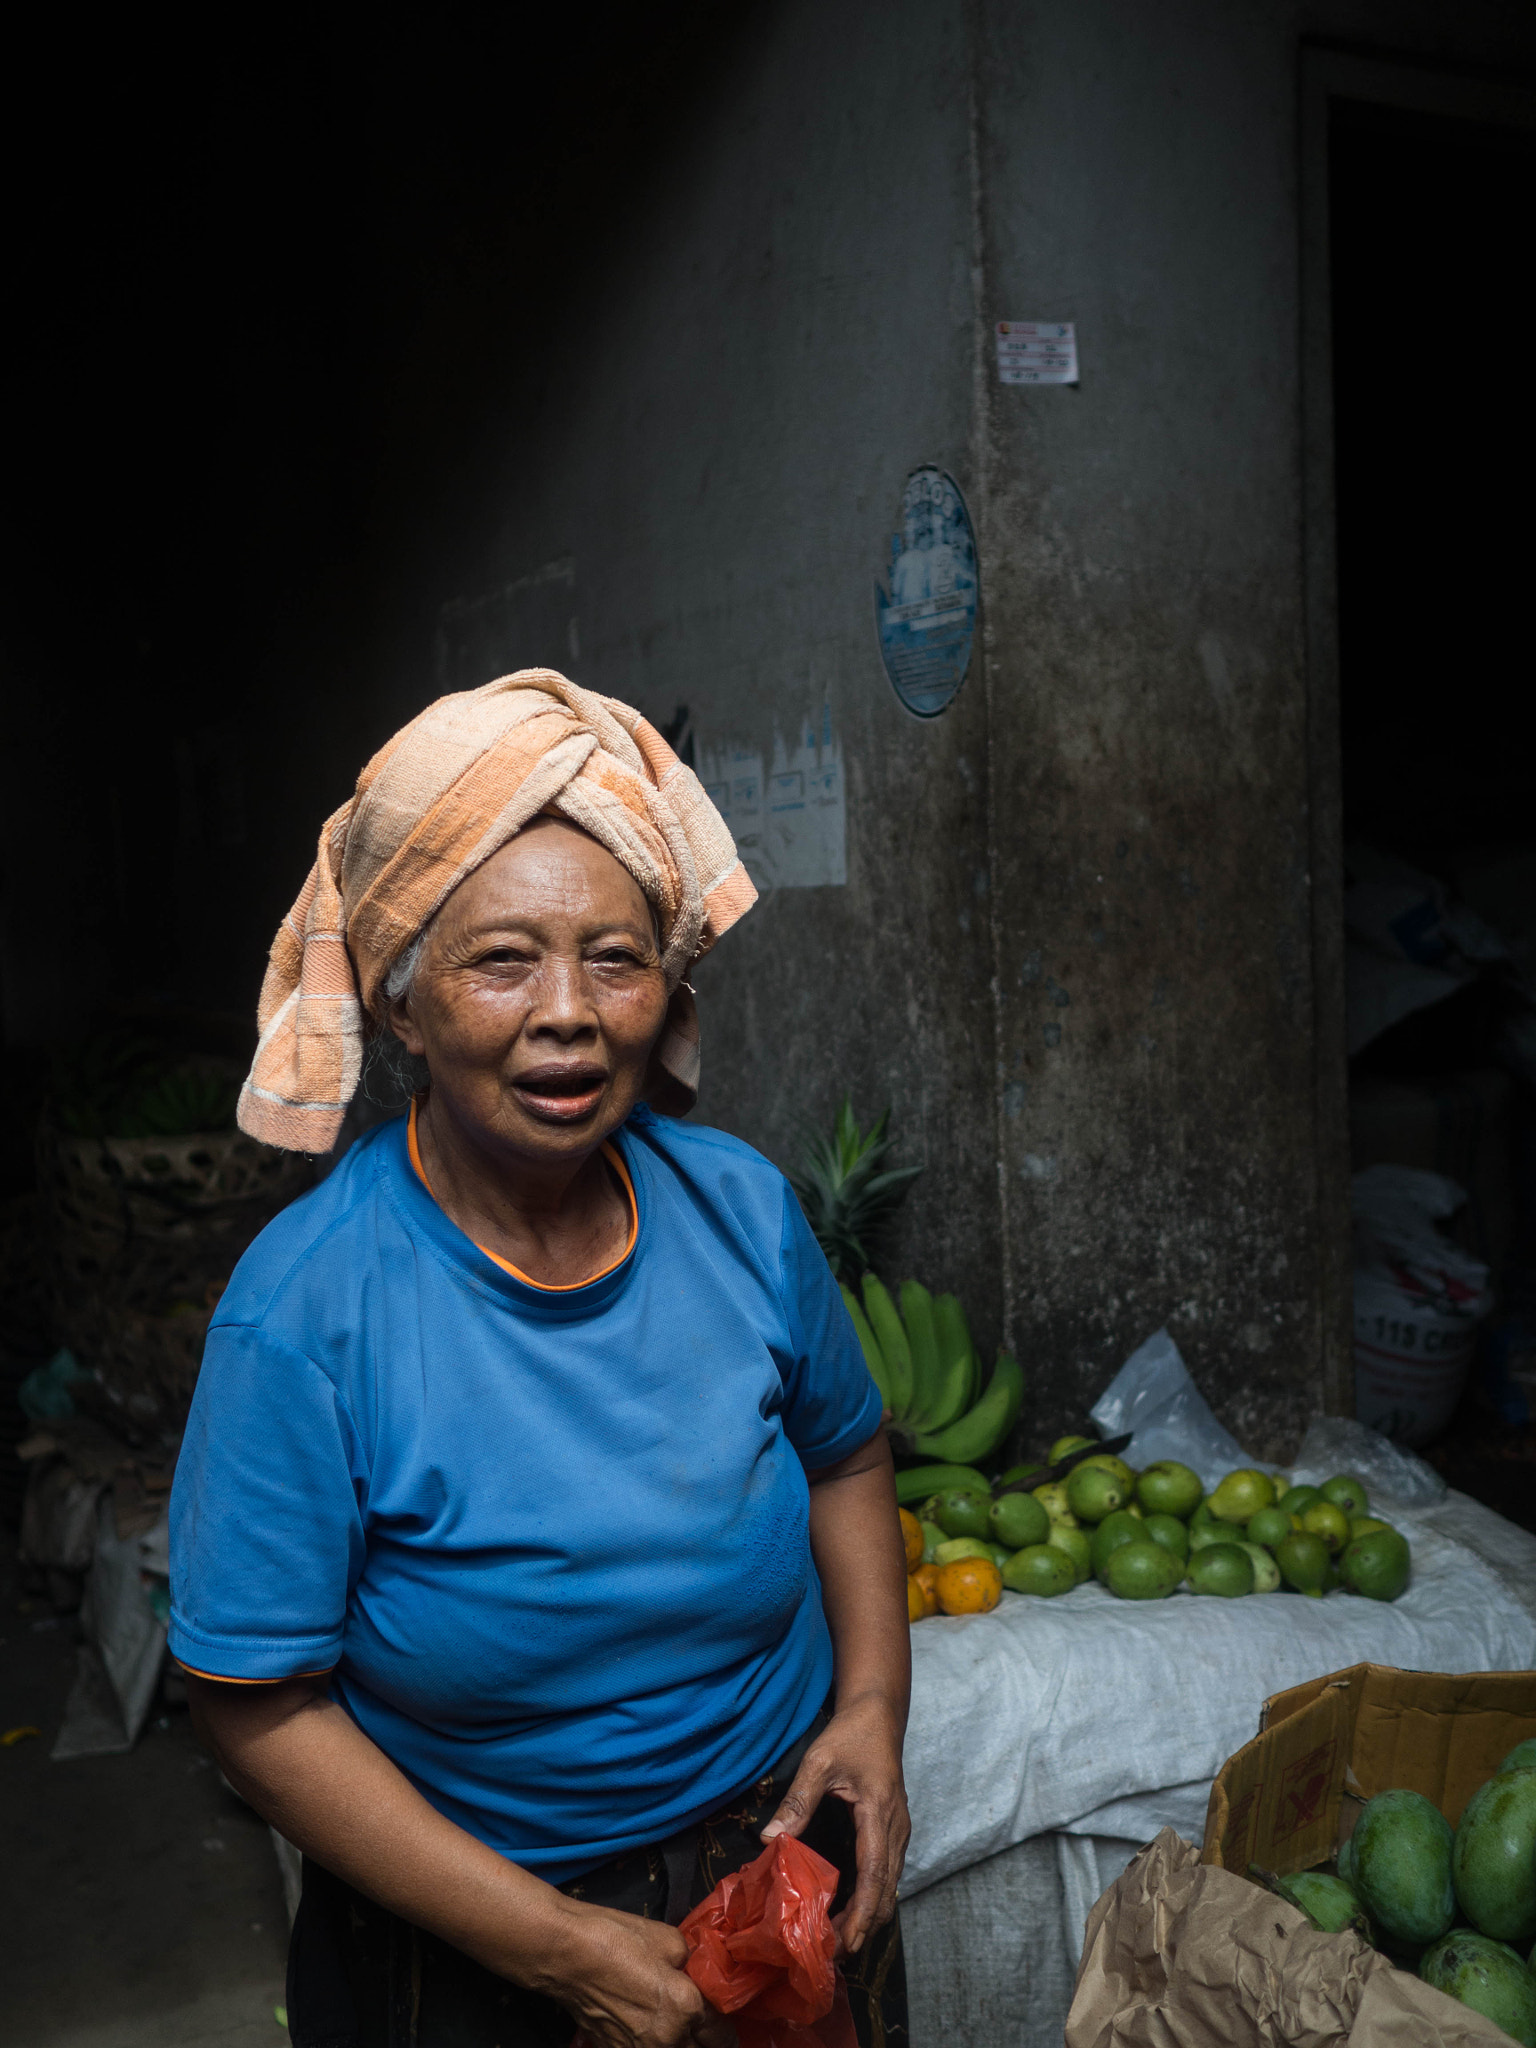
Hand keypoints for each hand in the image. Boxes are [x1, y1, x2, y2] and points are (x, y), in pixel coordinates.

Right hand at [541, 1901, 734, 2047]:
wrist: (569, 1954)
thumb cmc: (619, 1939)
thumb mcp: (670, 1940)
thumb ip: (692, 1966)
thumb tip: (695, 1977)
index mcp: (686, 2007)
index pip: (721, 2036)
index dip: (726, 2029)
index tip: (722, 2024)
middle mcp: (667, 2039)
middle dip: (705, 2043)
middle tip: (703, 2029)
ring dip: (680, 2045)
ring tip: (676, 2029)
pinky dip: (654, 2045)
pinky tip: (648, 2030)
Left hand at [760, 1692, 909, 1954]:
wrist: (878, 1714)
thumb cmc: (851, 1735)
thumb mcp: (819, 1761)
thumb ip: (797, 1801)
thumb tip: (770, 1839)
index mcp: (879, 1815)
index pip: (876, 1876)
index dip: (863, 1914)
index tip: (847, 1944)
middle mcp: (896, 1830)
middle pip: (888, 1892)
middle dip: (864, 1926)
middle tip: (832, 1953)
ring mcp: (898, 1832)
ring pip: (890, 1887)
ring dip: (868, 1915)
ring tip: (837, 1939)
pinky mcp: (893, 1832)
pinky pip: (887, 1875)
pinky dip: (872, 1898)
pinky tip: (849, 1908)